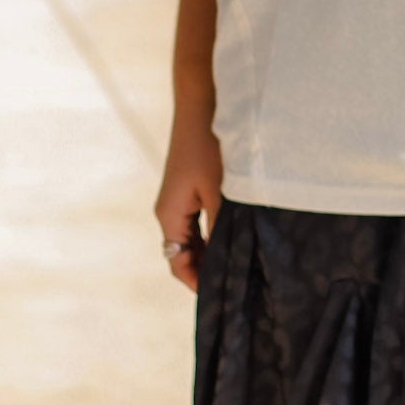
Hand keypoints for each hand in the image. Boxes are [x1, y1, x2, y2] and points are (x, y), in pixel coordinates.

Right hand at [153, 105, 222, 293]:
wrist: (200, 108)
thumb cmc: (210, 146)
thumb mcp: (220, 190)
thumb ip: (221, 226)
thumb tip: (226, 258)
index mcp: (169, 215)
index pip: (177, 263)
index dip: (197, 282)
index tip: (221, 296)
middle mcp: (167, 212)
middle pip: (182, 254)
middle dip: (204, 271)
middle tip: (235, 284)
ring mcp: (175, 201)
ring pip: (189, 240)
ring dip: (208, 254)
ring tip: (236, 266)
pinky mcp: (186, 191)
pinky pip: (194, 224)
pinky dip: (209, 236)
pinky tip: (232, 238)